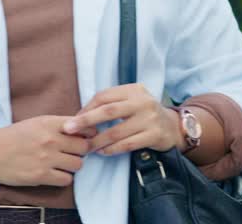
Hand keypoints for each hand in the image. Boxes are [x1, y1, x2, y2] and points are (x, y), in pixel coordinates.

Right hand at [0, 115, 95, 186]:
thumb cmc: (13, 137)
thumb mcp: (36, 122)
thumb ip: (59, 125)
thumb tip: (83, 129)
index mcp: (50, 123)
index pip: (83, 126)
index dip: (87, 133)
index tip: (84, 137)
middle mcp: (50, 140)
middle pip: (84, 147)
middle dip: (81, 151)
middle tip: (72, 153)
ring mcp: (46, 158)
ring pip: (78, 164)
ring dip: (72, 165)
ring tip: (61, 163)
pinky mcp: (41, 176)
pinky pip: (66, 180)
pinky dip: (63, 178)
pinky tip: (54, 173)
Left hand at [64, 84, 182, 155]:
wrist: (172, 126)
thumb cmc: (144, 113)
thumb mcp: (131, 101)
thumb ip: (112, 104)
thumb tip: (80, 116)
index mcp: (134, 90)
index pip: (104, 96)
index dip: (87, 108)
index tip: (74, 120)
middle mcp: (143, 102)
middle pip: (108, 111)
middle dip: (86, 121)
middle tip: (69, 130)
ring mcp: (150, 118)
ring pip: (117, 131)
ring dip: (98, 141)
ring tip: (86, 147)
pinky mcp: (154, 135)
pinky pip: (128, 144)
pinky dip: (112, 149)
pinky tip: (103, 152)